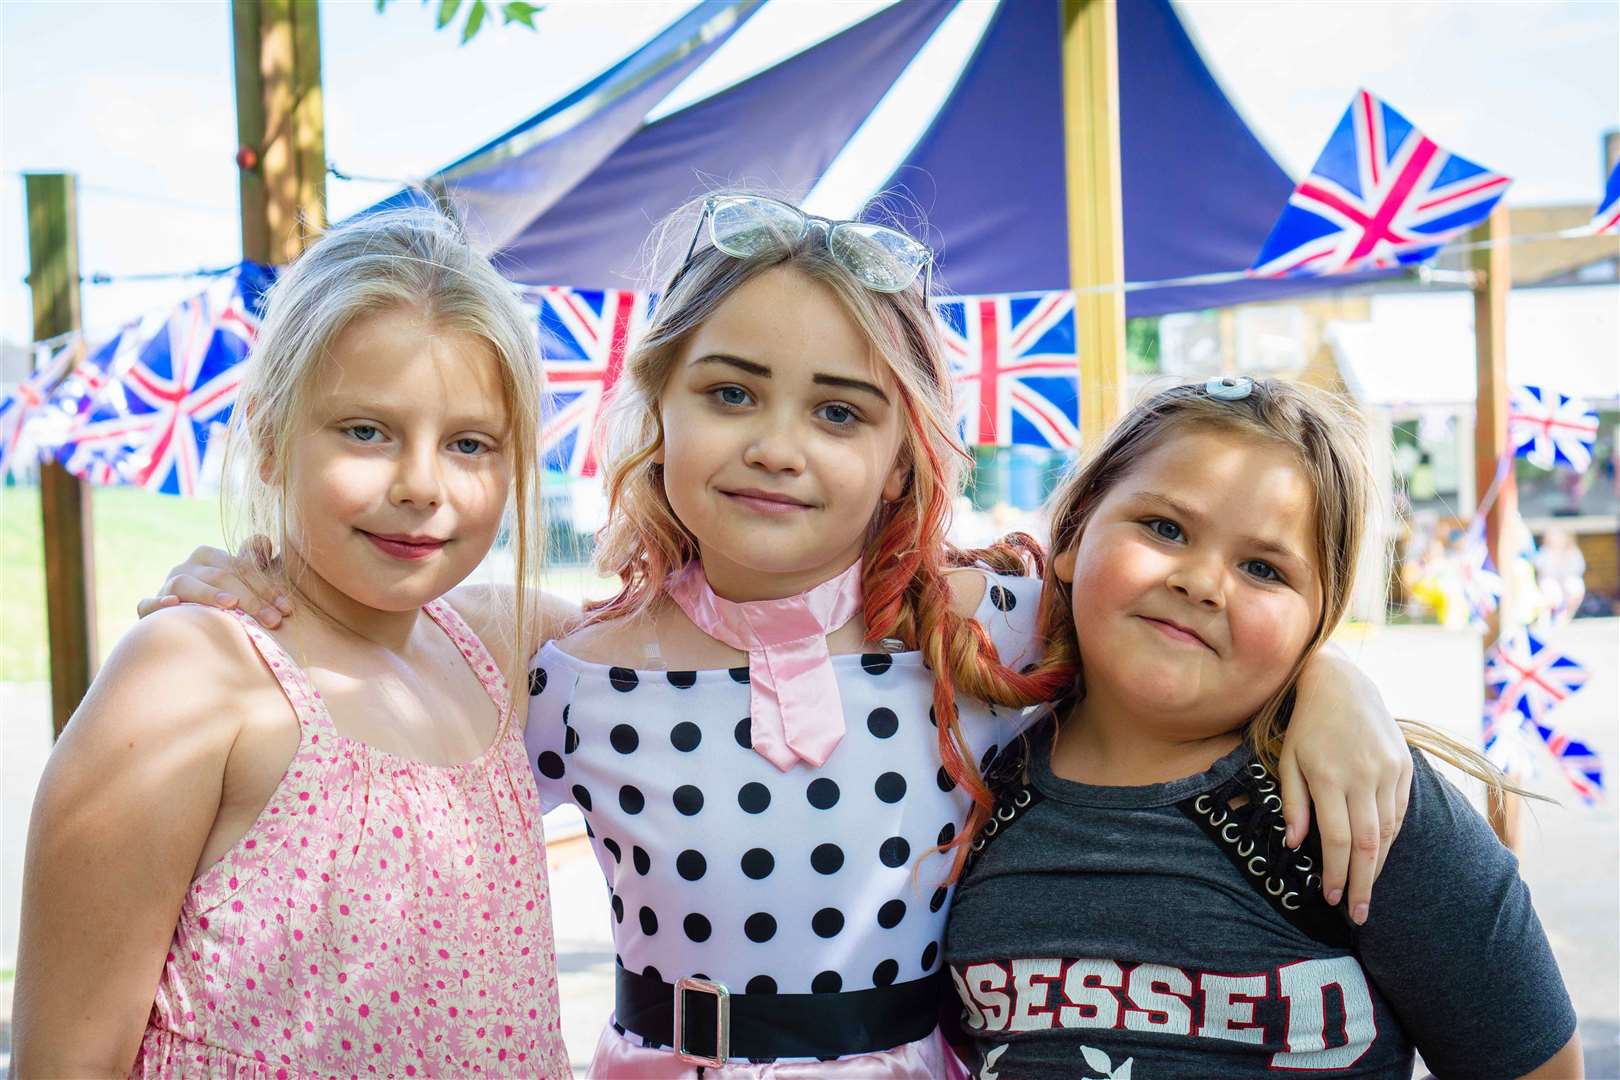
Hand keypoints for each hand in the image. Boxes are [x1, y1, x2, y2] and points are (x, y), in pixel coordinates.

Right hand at [134, 537, 291, 627]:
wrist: (186, 625)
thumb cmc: (224, 599)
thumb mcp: (241, 579)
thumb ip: (253, 560)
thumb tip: (264, 540)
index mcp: (208, 556)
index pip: (241, 567)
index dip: (266, 587)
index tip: (287, 608)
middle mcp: (186, 567)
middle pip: (220, 577)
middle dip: (251, 599)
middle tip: (273, 620)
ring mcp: (167, 586)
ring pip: (186, 585)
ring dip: (209, 595)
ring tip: (231, 605)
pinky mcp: (150, 607)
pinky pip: (148, 603)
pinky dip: (158, 603)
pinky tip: (173, 605)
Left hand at [1277, 649, 1411, 924]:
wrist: (1341, 683)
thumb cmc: (1306, 725)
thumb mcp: (1287, 760)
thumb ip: (1293, 802)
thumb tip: (1296, 845)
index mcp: (1329, 776)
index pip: (1337, 839)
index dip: (1335, 873)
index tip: (1331, 899)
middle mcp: (1363, 776)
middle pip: (1368, 843)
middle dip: (1362, 883)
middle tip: (1358, 915)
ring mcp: (1388, 771)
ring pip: (1388, 831)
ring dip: (1377, 865)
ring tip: (1366, 891)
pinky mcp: (1404, 767)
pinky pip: (1400, 812)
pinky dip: (1391, 838)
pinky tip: (1379, 856)